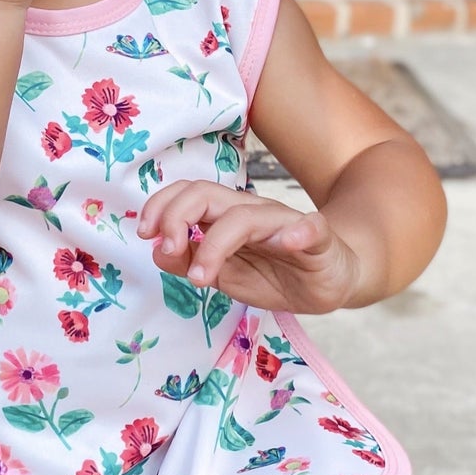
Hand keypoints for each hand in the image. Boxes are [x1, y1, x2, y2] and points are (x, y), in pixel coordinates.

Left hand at [136, 180, 360, 313]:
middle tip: (169, 251)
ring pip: (246, 215)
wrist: (331, 280)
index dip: (161, 207)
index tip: (144, 234)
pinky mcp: (319, 239)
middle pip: (207, 193)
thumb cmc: (276, 274)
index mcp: (226, 217)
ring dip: (217, 243)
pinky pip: (311, 228)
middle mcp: (251, 212)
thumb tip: (157, 250)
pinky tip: (291, 243)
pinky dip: (300, 232)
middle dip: (178, 216)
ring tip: (202, 276)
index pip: (188, 195)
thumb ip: (191, 262)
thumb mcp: (226, 276)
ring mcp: (284, 224)